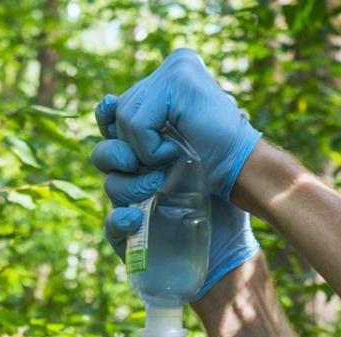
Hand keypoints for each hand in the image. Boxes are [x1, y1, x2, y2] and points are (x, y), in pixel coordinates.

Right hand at [93, 95, 257, 299]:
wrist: (238, 215)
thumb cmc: (225, 165)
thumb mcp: (197, 122)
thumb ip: (164, 103)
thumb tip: (122, 99)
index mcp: (143, 141)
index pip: (108, 121)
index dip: (110, 117)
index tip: (122, 113)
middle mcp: (134, 168)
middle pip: (103, 153)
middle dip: (123, 151)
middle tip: (158, 158)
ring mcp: (131, 200)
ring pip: (108, 185)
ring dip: (130, 184)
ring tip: (158, 186)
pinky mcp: (133, 233)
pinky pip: (111, 224)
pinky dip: (120, 219)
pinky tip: (135, 218)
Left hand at [101, 48, 260, 194]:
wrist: (238, 171)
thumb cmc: (201, 163)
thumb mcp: (157, 142)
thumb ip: (130, 123)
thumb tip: (104, 104)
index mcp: (172, 73)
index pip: (119, 102)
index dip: (120, 134)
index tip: (143, 153)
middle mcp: (174, 63)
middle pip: (118, 110)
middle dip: (131, 147)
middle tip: (163, 160)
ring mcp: (176, 68)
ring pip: (124, 117)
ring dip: (143, 151)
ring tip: (174, 154)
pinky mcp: (176, 80)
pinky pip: (137, 124)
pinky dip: (150, 150)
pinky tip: (176, 151)